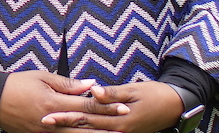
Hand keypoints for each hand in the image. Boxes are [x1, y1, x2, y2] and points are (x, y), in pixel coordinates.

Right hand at [0, 70, 129, 132]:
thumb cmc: (18, 84)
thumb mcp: (43, 77)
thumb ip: (68, 84)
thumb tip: (91, 84)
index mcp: (54, 103)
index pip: (87, 105)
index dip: (106, 107)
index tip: (123, 107)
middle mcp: (52, 121)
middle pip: (85, 126)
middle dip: (107, 126)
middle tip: (126, 126)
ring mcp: (46, 132)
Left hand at [41, 80, 183, 132]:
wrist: (175, 107)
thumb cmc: (155, 94)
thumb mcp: (134, 90)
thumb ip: (112, 93)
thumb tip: (93, 91)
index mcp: (119, 118)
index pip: (87, 117)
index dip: (66, 116)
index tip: (48, 114)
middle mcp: (118, 130)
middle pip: (85, 128)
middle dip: (63, 125)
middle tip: (44, 122)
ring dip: (72, 130)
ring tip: (54, 127)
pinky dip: (88, 132)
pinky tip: (75, 130)